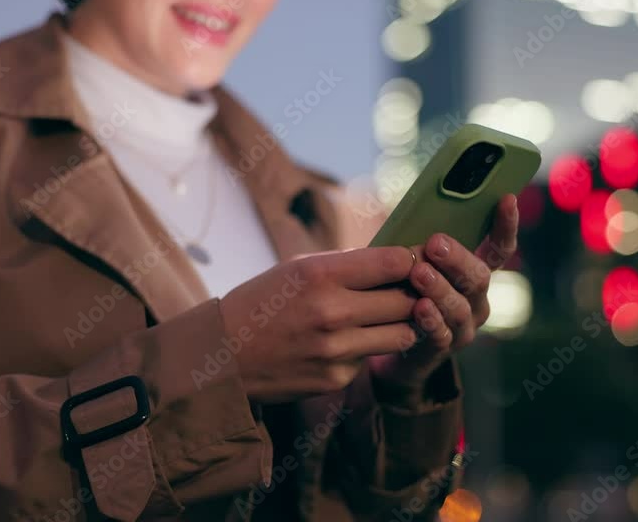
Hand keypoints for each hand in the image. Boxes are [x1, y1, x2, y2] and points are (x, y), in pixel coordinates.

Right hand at [219, 247, 419, 403]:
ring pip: (402, 334)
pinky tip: (344, 343)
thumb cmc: (262, 303)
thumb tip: (398, 259)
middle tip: (413, 290)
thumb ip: (347, 264)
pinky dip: (367, 349)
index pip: (395, 262)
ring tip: (386, 316)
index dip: (413, 260)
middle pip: (408, 300)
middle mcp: (333, 311)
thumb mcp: (298, 268)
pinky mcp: (336, 378)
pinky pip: (372, 358)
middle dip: (414, 294)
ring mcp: (336, 349)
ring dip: (400, 324)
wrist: (221, 356)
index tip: (415, 261)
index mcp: (321, 273)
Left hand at [369, 194, 519, 387]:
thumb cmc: (403, 289)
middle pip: (479, 277)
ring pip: (460, 307)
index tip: (507, 199)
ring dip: (440, 288)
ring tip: (420, 272)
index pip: (499, 248)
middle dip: (458, 259)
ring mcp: (463, 326)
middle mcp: (476, 300)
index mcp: (474, 274)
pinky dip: (431, 320)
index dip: (506, 225)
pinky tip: (419, 307)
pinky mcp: (443, 348)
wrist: (390, 340)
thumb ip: (421, 244)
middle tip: (436, 243)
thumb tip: (412, 210)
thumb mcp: (414, 262)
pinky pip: (441, 334)